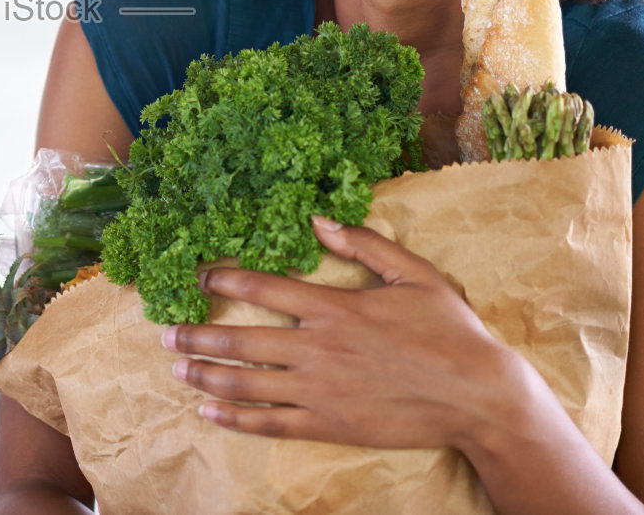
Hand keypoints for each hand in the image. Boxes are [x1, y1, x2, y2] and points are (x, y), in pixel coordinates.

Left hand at [163, 216, 522, 450]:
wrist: (478, 396)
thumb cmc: (449, 331)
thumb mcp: (413, 274)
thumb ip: (364, 244)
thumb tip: (318, 219)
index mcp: (335, 308)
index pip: (265, 288)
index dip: (225, 280)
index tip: (198, 276)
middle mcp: (318, 350)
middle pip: (242, 339)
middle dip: (198, 333)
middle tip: (165, 333)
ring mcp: (320, 391)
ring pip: (247, 383)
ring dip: (206, 374)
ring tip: (176, 367)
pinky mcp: (328, 425)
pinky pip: (271, 422)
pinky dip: (234, 418)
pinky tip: (208, 411)